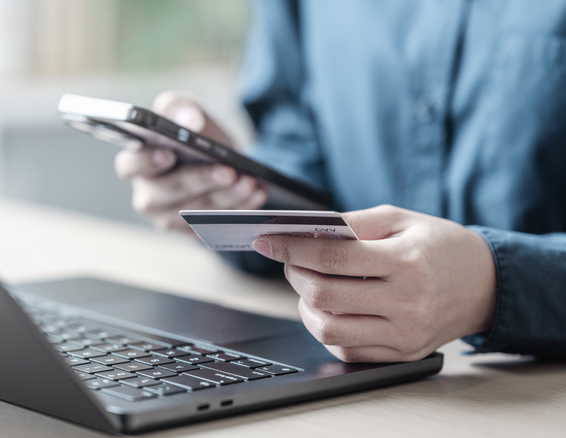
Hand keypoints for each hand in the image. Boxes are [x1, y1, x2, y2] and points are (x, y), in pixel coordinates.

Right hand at [115, 91, 266, 231]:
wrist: (222, 162)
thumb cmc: (195, 136)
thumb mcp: (188, 113)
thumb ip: (180, 107)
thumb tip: (188, 118)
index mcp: (136, 161)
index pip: (129, 165)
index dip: (145, 162)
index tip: (169, 155)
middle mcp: (147, 193)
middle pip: (167, 192)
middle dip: (200, 180)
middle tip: (228, 171)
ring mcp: (168, 216)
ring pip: (194, 212)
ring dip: (225, 197)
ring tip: (249, 183)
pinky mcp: (192, 232)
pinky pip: (214, 227)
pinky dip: (237, 210)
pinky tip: (255, 195)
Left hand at [252, 205, 496, 362]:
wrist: (485, 284)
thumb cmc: (438, 245)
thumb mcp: (400, 219)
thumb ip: (352, 223)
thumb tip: (302, 230)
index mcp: (407, 262)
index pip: (333, 259)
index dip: (292, 250)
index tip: (266, 241)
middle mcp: (407, 303)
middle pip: (325, 296)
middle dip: (294, 275)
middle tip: (290, 260)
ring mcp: (406, 335)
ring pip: (329, 331)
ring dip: (305, 306)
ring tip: (310, 286)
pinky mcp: (403, 355)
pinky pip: (347, 350)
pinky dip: (327, 328)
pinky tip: (330, 308)